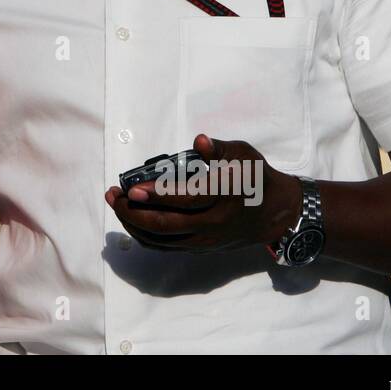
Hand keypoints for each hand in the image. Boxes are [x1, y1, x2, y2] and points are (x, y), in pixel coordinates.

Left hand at [104, 134, 300, 253]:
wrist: (275, 213)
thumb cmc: (255, 178)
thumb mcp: (244, 155)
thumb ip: (219, 149)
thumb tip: (199, 142)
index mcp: (225, 195)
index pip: (186, 199)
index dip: (156, 195)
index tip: (132, 188)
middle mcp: (214, 222)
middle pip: (167, 224)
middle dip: (134, 212)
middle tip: (115, 196)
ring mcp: (207, 239)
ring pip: (163, 239)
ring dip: (134, 224)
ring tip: (117, 205)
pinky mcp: (202, 247)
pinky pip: (167, 247)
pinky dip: (145, 236)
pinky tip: (132, 220)